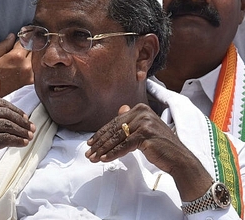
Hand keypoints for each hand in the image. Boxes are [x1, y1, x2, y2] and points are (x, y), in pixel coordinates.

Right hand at [0, 33, 33, 99]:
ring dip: (30, 56)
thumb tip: (12, 36)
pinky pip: (34, 69)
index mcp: (16, 57)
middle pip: (33, 49)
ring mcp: (29, 76)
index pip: (26, 40)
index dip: (24, 36)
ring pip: (35, 59)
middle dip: (28, 45)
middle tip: (21, 44)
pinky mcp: (29, 83)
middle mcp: (26, 66)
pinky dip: (30, 65)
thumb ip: (3, 45)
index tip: (23, 33)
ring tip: (20, 56)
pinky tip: (20, 66)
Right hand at [0, 73, 34, 188]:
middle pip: (4, 113)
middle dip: (21, 121)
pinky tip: (24, 143)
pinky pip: (6, 138)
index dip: (15, 110)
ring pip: (7, 125)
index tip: (26, 118)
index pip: (0, 103)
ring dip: (22, 131)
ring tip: (29, 136)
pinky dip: (18, 140)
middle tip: (32, 128)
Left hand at [86, 104, 212, 200]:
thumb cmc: (160, 146)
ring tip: (93, 158)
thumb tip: (120, 108)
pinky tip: (104, 159)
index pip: (115, 122)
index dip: (101, 134)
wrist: (179, 158)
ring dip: (103, 150)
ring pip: (117, 138)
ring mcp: (144, 123)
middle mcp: (142, 113)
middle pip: (114, 130)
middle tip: (88, 152)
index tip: (90, 142)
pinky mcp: (145, 135)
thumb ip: (131, 119)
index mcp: (141, 109)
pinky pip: (124, 146)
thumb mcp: (145, 129)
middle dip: (99, 143)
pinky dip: (112, 154)